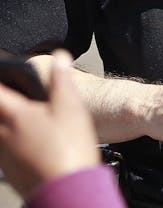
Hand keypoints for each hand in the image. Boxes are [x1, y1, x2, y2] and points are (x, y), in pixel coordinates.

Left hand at [0, 50, 99, 198]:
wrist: (70, 189)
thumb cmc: (71, 148)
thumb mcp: (72, 108)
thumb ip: (62, 80)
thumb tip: (60, 57)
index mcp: (16, 115)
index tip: (4, 75)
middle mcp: (3, 133)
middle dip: (2, 100)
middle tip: (12, 98)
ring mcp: (4, 153)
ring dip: (4, 120)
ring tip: (21, 118)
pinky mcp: (10, 169)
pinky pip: (2, 147)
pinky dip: (8, 139)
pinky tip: (26, 141)